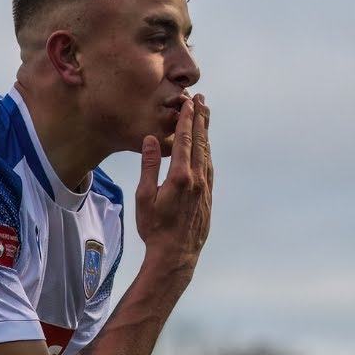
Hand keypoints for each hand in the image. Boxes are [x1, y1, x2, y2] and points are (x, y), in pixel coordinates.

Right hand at [135, 93, 212, 277]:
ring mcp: (205, 188)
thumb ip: (149, 166)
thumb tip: (152, 139)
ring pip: (207, 153)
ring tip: (206, 116)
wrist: (176, 254)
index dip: (187, 120)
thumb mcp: (144, 197)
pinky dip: (207, 152)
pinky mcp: (208, 197)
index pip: (185, 141)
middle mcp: (197, 179)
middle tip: (201, 100)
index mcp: (181, 177)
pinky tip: (206, 147)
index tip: (188, 103)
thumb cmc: (155, 228)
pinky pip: (210, 167)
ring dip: (206, 133)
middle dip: (200, 119)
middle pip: (200, 142)